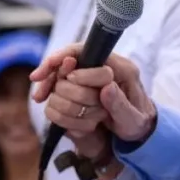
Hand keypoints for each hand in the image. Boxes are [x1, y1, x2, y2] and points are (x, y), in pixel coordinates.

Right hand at [31, 44, 156, 143]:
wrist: (140, 127)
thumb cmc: (138, 123)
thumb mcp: (133, 120)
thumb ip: (121, 105)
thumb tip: (106, 88)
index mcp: (122, 68)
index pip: (89, 52)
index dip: (70, 61)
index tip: (59, 77)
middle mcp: (107, 66)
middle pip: (71, 58)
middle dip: (54, 75)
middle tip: (41, 93)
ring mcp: (95, 74)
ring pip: (64, 68)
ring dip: (50, 82)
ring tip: (39, 97)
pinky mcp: (86, 83)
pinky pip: (63, 80)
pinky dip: (51, 88)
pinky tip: (43, 97)